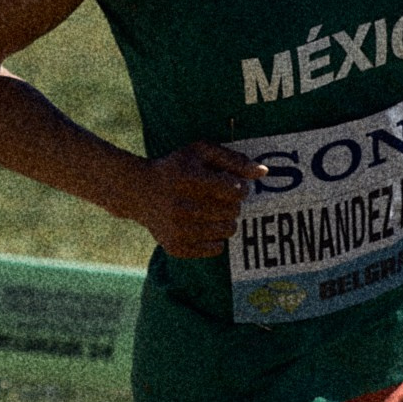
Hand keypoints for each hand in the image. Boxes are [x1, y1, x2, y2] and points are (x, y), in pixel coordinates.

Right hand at [123, 140, 266, 258]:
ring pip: (227, 231)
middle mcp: (180, 205)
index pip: (234, 190)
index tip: (231, 185)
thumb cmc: (176, 168)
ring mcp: (176, 229)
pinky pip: (216, 249)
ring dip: (225, 220)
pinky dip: (215, 238)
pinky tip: (202, 225)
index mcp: (187, 178)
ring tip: (212, 211)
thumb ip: (234, 159)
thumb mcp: (201, 152)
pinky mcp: (175, 246)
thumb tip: (263, 172)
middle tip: (220, 199)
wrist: (138, 191)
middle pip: (233, 212)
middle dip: (232, 204)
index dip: (239, 188)